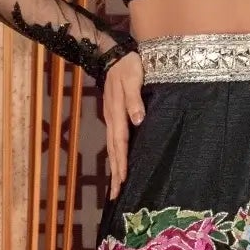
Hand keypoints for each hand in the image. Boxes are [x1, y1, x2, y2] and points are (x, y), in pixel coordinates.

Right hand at [103, 51, 144, 198]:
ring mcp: (111, 117)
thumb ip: (134, 100)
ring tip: (116, 186)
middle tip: (116, 195)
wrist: (114, 54)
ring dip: (114, 167)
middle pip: (113, 150)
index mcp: (117, 112)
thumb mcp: (133, 78)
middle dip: (115, 173)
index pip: (120, 142)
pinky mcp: (114, 115)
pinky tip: (118, 163)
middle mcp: (112, 118)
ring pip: (112, 147)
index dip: (122, 162)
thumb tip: (138, 121)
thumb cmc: (127, 66)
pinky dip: (116, 155)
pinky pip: (115, 140)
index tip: (123, 180)